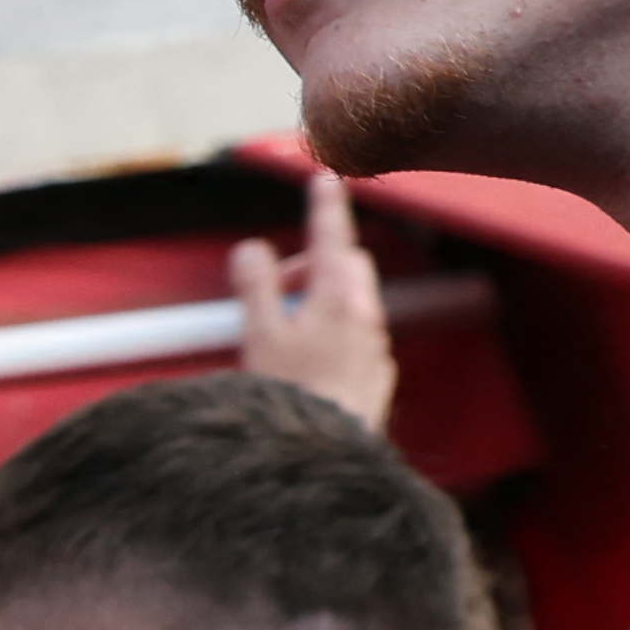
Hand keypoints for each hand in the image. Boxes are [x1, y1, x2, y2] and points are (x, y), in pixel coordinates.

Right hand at [228, 179, 395, 425]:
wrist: (323, 452)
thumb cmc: (289, 394)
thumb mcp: (258, 335)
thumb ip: (255, 286)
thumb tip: (252, 249)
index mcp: (336, 298)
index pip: (331, 237)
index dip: (325, 206)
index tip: (324, 178)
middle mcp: (365, 317)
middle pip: (347, 266)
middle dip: (315, 262)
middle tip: (279, 285)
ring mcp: (375, 347)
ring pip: (353, 302)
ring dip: (322, 300)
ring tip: (286, 331)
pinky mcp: (377, 375)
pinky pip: (358, 338)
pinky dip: (334, 334)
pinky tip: (308, 364)